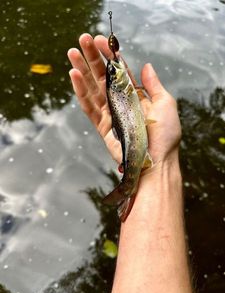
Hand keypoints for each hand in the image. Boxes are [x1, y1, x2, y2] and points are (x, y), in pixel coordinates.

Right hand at [68, 34, 180, 167]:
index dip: (110, 55)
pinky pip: (88, 106)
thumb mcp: (165, 104)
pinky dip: (80, 91)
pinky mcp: (101, 126)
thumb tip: (146, 65)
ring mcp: (110, 113)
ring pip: (92, 88)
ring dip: (82, 70)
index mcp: (135, 96)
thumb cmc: (165, 134)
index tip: (101, 40)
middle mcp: (120, 102)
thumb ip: (153, 85)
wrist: (157, 161)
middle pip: (103, 76)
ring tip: (72, 52)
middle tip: (82, 39)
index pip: (120, 70)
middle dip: (93, 58)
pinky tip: (74, 75)